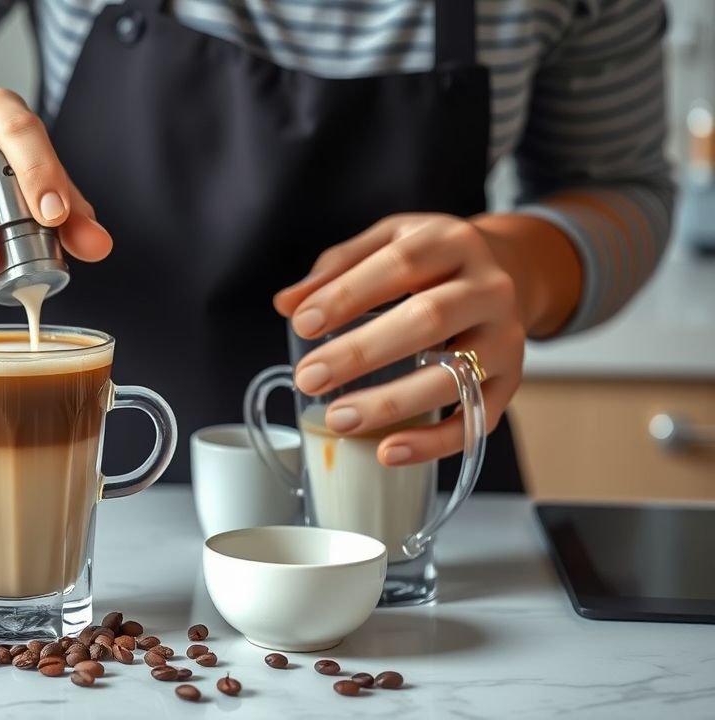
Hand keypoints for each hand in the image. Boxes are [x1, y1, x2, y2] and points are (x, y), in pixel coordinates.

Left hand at [272, 213, 526, 465]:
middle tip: (308, 376)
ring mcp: (506, 338)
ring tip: (338, 418)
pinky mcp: (510, 382)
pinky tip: (387, 451)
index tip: (302, 323)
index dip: (348, 294)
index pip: (401, 265)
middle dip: (362, 352)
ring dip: (392, 402)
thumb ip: (338, 267)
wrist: (511, 272)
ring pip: (454, 375)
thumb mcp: (389, 242)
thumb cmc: (433, 262)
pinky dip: (432, 442)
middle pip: (428, 319)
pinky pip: (475, 420)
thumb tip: (287, 303)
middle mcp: (489, 288)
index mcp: (452, 242)